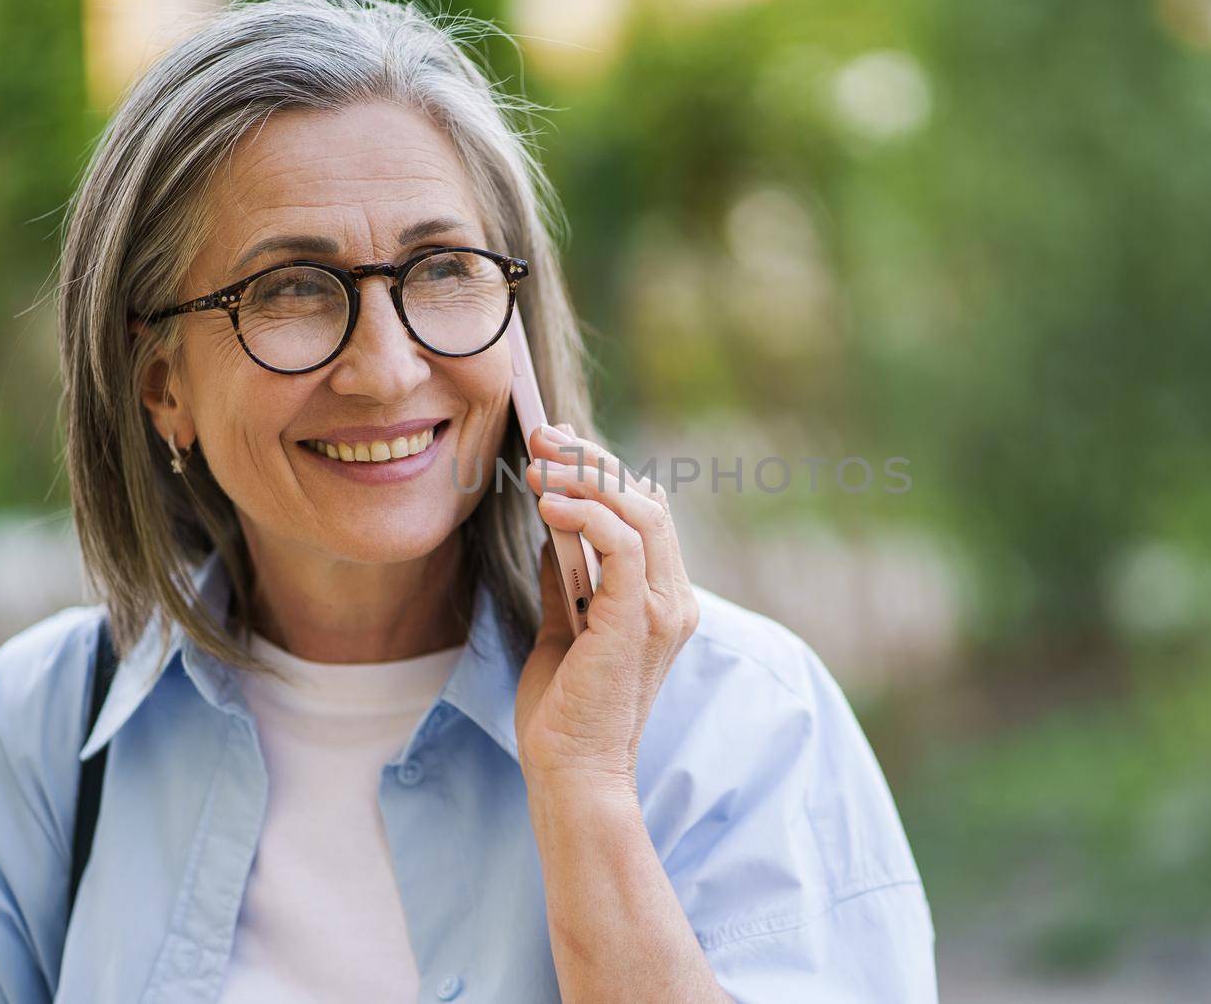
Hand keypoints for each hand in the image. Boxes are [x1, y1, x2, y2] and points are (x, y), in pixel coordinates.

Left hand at [513, 423, 699, 799]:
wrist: (571, 774)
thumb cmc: (565, 713)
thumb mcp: (563, 628)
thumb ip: (566, 579)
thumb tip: (552, 527)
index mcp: (663, 601)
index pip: (646, 515)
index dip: (603, 472)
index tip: (556, 447)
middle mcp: (675, 600)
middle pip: (645, 501)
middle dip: (591, 460)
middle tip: (542, 437)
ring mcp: (663, 609)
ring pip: (639, 510)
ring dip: (584, 477)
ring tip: (535, 465)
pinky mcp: (638, 619)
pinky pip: (621, 542)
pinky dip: (584, 513)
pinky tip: (545, 505)